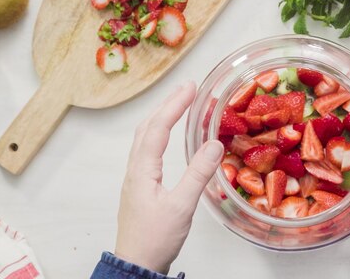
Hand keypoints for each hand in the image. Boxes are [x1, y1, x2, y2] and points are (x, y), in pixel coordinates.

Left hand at [114, 82, 223, 273]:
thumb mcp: (181, 206)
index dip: (175, 106)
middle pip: (147, 127)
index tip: (191, 88)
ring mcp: (137, 177)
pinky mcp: (141, 186)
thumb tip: (214, 145)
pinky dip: (159, 133)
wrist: (136, 264)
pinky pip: (148, 150)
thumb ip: (198, 174)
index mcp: (142, 170)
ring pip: (145, 138)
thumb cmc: (155, 239)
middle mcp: (135, 169)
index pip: (158, 129)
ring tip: (179, 104)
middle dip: (167, 105)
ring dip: (161, 117)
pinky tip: (168, 136)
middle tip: (187, 89)